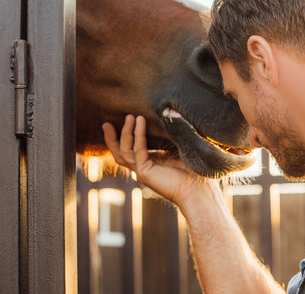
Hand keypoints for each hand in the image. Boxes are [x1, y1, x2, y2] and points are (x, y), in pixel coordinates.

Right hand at [102, 115, 218, 206]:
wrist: (199, 191)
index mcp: (150, 165)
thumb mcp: (180, 148)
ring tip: (129, 116)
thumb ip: (172, 134)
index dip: (125, 137)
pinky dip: (137, 134)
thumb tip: (172, 112)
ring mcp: (142, 172)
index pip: (131, 151)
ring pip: (123, 152)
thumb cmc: (194, 172)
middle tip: (106, 123)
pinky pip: (137, 150)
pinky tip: (139, 121)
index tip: (125, 120)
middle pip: (119, 153)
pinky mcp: (145, 172)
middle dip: (112, 138)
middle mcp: (143, 169)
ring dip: (125, 133)